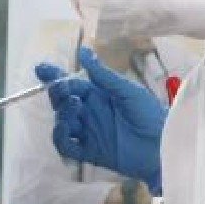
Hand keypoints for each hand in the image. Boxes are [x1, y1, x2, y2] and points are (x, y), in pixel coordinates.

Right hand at [36, 46, 165, 192]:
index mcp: (100, 95)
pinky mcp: (90, 152)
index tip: (42, 69)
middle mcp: (91, 113)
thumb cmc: (150, 115)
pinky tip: (66, 129)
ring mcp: (89, 132)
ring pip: (63, 122)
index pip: (72, 84)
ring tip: (75, 106)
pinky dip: (60, 137)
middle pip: (63, 102)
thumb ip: (103, 75)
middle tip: (65, 90)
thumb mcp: (127, 91)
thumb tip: (84, 51)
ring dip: (62, 114)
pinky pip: (66, 146)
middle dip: (59, 94)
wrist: (162, 146)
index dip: (56, 76)